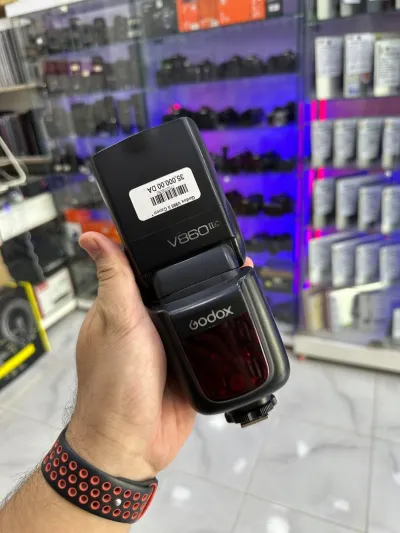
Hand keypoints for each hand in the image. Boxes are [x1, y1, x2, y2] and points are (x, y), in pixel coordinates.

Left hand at [67, 232, 252, 481]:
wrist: (133, 443)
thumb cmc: (114, 383)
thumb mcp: (118, 322)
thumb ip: (116, 279)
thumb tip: (91, 236)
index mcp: (124, 306)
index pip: (146, 268)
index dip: (167, 251)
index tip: (191, 231)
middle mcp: (147, 322)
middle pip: (178, 289)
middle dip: (201, 274)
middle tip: (230, 254)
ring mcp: (169, 343)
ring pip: (196, 313)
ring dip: (216, 300)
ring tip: (243, 277)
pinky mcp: (189, 363)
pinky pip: (209, 341)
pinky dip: (224, 330)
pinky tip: (243, 315)